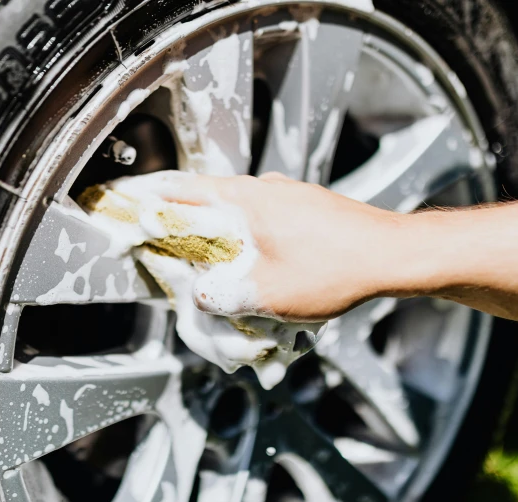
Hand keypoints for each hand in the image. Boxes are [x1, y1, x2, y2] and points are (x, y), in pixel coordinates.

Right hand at [157, 171, 400, 321]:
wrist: (394, 255)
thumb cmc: (336, 268)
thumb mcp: (268, 294)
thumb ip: (224, 296)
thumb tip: (201, 296)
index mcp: (245, 201)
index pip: (181, 191)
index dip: (148, 197)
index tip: (124, 199)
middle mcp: (263, 189)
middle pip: (206, 195)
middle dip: (179, 213)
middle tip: (159, 231)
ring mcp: (286, 194)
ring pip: (235, 205)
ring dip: (216, 225)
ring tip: (206, 251)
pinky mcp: (304, 206)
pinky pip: (261, 213)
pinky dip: (246, 231)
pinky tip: (253, 255)